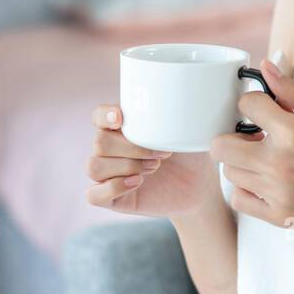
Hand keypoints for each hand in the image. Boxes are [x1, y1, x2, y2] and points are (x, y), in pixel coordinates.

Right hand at [85, 104, 215, 215]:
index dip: (105, 116)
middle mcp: (110, 150)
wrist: (200, 186)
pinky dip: (114, 187)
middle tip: (162, 154)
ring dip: (125, 166)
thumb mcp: (186, 131)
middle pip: (99, 142)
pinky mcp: (112, 199)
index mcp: (122, 129)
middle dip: (131, 148)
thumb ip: (176, 113)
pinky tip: (137, 183)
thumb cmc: (190, 155)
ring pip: (94, 166)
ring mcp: (108, 175)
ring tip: (154, 167)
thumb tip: (181, 95)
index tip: (122, 118)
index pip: (99, 116)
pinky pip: (94, 195)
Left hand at [209, 60, 293, 238]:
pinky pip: (238, 199)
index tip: (266, 109)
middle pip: (222, 144)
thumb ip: (293, 93)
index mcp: (293, 133)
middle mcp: (279, 163)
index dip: (255, 102)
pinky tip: (265, 180)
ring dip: (242, 161)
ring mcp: (276, 193)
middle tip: (257, 135)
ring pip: (229, 171)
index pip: (246, 105)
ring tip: (267, 158)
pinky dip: (245, 188)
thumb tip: (266, 65)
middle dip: (235, 134)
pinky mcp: (278, 216)